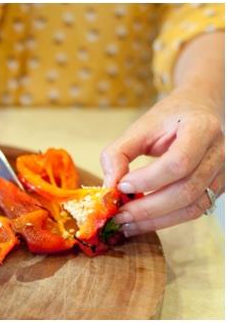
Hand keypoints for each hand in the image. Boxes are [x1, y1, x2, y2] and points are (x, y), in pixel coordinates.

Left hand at [100, 87, 223, 236]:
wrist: (201, 110)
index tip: (121, 187)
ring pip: (193, 206)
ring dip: (157, 219)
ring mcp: (224, 174)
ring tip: (128, 223)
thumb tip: (109, 184)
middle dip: (150, 207)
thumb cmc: (170, 118)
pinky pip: (195, 210)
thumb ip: (121, 151)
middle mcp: (220, 153)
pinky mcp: (219, 189)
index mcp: (201, 129)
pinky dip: (167, 219)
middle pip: (187, 190)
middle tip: (120, 215)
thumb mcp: (142, 126)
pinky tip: (144, 220)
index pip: (179, 162)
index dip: (149, 178)